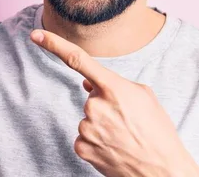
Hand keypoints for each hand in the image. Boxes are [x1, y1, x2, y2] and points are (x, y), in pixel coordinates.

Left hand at [30, 30, 198, 176]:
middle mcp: (96, 105)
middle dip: (105, 105)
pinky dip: (96, 141)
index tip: (36, 34)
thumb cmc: (157, 131)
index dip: (54, 44)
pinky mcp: (82, 147)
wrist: (163, 170)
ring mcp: (87, 128)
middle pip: (91, 98)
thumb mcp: (144, 96)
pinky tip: (114, 147)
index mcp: (113, 88)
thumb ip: (115, 82)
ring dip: (102, 125)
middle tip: (127, 121)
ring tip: (124, 136)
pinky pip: (83, 136)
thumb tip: (88, 83)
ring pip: (88, 118)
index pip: (77, 59)